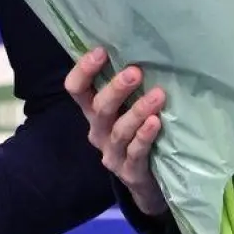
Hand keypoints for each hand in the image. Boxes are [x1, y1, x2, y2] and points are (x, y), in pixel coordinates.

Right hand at [66, 47, 166, 216]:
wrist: (148, 184)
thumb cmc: (137, 136)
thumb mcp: (125, 112)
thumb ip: (126, 90)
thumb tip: (141, 49)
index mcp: (92, 113)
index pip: (76, 89)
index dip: (83, 70)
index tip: (101, 51)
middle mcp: (97, 132)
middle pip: (99, 108)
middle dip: (116, 89)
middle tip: (135, 71)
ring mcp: (112, 154)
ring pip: (119, 130)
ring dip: (137, 110)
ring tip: (157, 95)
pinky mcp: (130, 172)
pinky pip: (135, 152)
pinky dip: (144, 136)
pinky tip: (155, 122)